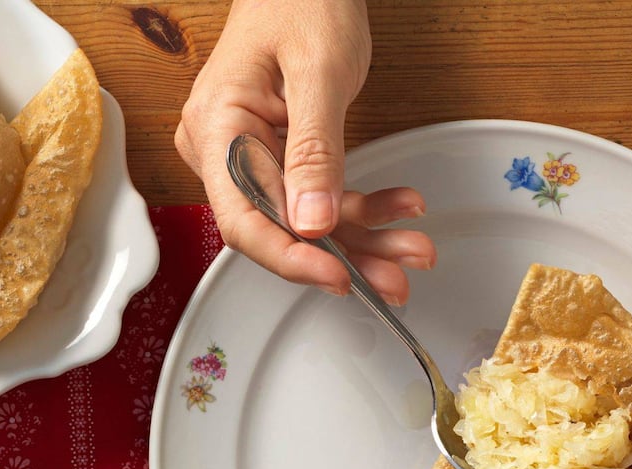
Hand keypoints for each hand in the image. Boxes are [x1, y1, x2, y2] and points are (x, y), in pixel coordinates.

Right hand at [175, 0, 434, 303]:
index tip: (338, 276)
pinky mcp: (285, 158)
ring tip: (414, 249)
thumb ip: (315, 150)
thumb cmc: (302, 0)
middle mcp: (226, 150)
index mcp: (217, 128)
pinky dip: (365, 209)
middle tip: (396, 278)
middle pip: (281, 228)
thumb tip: (311, 222)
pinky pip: (322, 198)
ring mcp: (255, 156)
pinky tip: (402, 207)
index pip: (244, 218)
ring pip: (309, 222)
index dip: (291, 257)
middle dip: (345, 256)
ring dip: (365, 240)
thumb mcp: (318, 73)